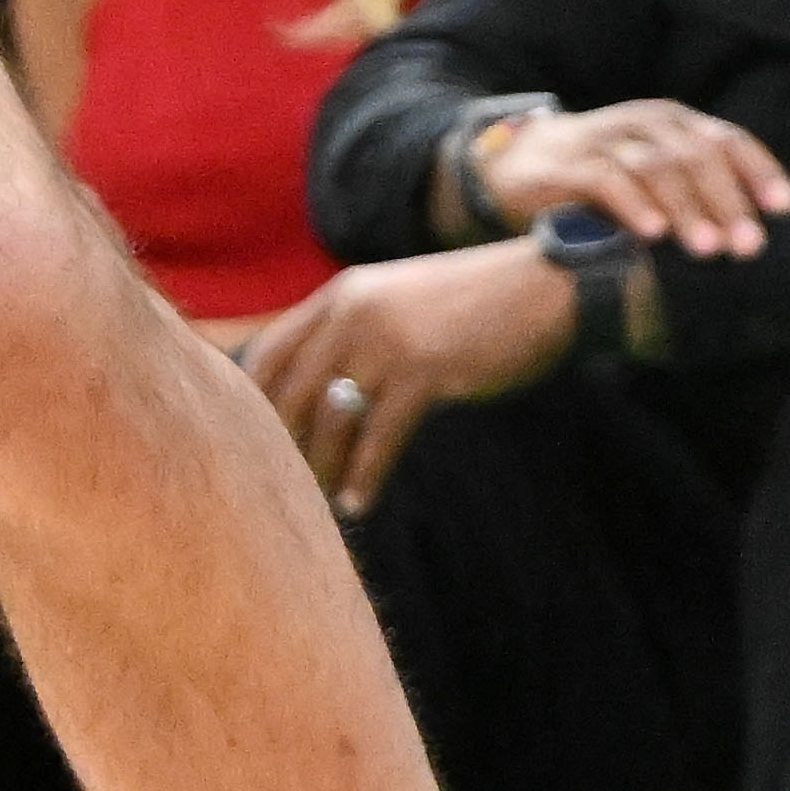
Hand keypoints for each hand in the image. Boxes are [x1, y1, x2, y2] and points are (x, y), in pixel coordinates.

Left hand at [238, 241, 574, 518]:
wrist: (543, 288)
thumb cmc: (473, 304)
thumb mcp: (399, 302)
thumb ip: (355, 331)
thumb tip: (319, 390)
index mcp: (341, 295)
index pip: (270, 350)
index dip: (253, 399)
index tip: (246, 440)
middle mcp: (353, 313)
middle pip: (293, 390)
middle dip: (283, 442)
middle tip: (279, 484)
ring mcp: (386, 340)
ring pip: (333, 419)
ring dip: (323, 466)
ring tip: (317, 500)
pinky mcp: (424, 370)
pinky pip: (380, 436)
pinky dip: (365, 475)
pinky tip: (357, 503)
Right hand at [460, 97, 789, 258]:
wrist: (516, 166)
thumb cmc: (602, 177)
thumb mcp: (654, 172)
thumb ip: (698, 188)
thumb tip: (757, 232)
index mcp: (673, 124)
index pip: (727, 140)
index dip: (759, 171)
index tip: (784, 209)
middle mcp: (643, 124)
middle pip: (696, 155)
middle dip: (728, 202)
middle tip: (748, 246)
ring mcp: (604, 140)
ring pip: (656, 167)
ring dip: (688, 209)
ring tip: (708, 249)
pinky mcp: (567, 165)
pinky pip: (606, 179)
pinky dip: (633, 205)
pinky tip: (653, 234)